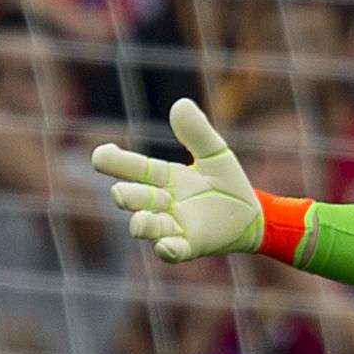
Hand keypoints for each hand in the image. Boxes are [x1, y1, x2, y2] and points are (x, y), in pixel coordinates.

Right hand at [91, 99, 263, 263]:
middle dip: (127, 196)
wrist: (252, 214)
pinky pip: (173, 250)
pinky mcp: (189, 245)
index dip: (117, 162)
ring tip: (139, 222)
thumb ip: (198, 133)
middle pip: (136, 198)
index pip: (135, 168)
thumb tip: (180, 103)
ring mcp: (173, 226)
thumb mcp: (215, 154)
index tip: (100, 155)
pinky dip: (168, 249)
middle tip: (122, 192)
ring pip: (148, 226)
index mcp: (163, 177)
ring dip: (142, 224)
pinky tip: (165, 247)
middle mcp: (161, 202)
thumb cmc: (226, 183)